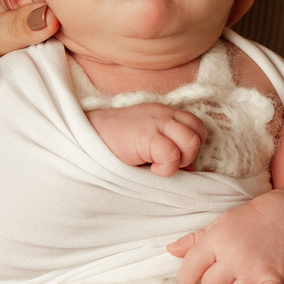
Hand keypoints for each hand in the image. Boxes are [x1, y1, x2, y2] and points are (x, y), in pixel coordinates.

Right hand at [89, 105, 207, 176]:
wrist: (86, 136)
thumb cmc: (114, 144)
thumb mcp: (146, 142)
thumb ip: (168, 149)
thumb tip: (188, 169)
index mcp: (165, 113)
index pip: (196, 126)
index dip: (191, 147)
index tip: (175, 161)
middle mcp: (164, 114)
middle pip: (198, 132)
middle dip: (190, 154)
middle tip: (168, 164)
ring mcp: (157, 123)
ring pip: (191, 140)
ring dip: (181, 159)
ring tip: (160, 166)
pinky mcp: (147, 135)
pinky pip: (172, 153)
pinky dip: (167, 168)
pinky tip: (151, 170)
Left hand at [167, 195, 283, 283]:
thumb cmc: (247, 223)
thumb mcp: (218, 225)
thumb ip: (194, 241)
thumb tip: (169, 250)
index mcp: (215, 240)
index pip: (189, 271)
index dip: (189, 278)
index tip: (197, 277)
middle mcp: (232, 256)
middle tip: (228, 274)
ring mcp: (253, 269)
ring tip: (245, 281)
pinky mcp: (273, 279)